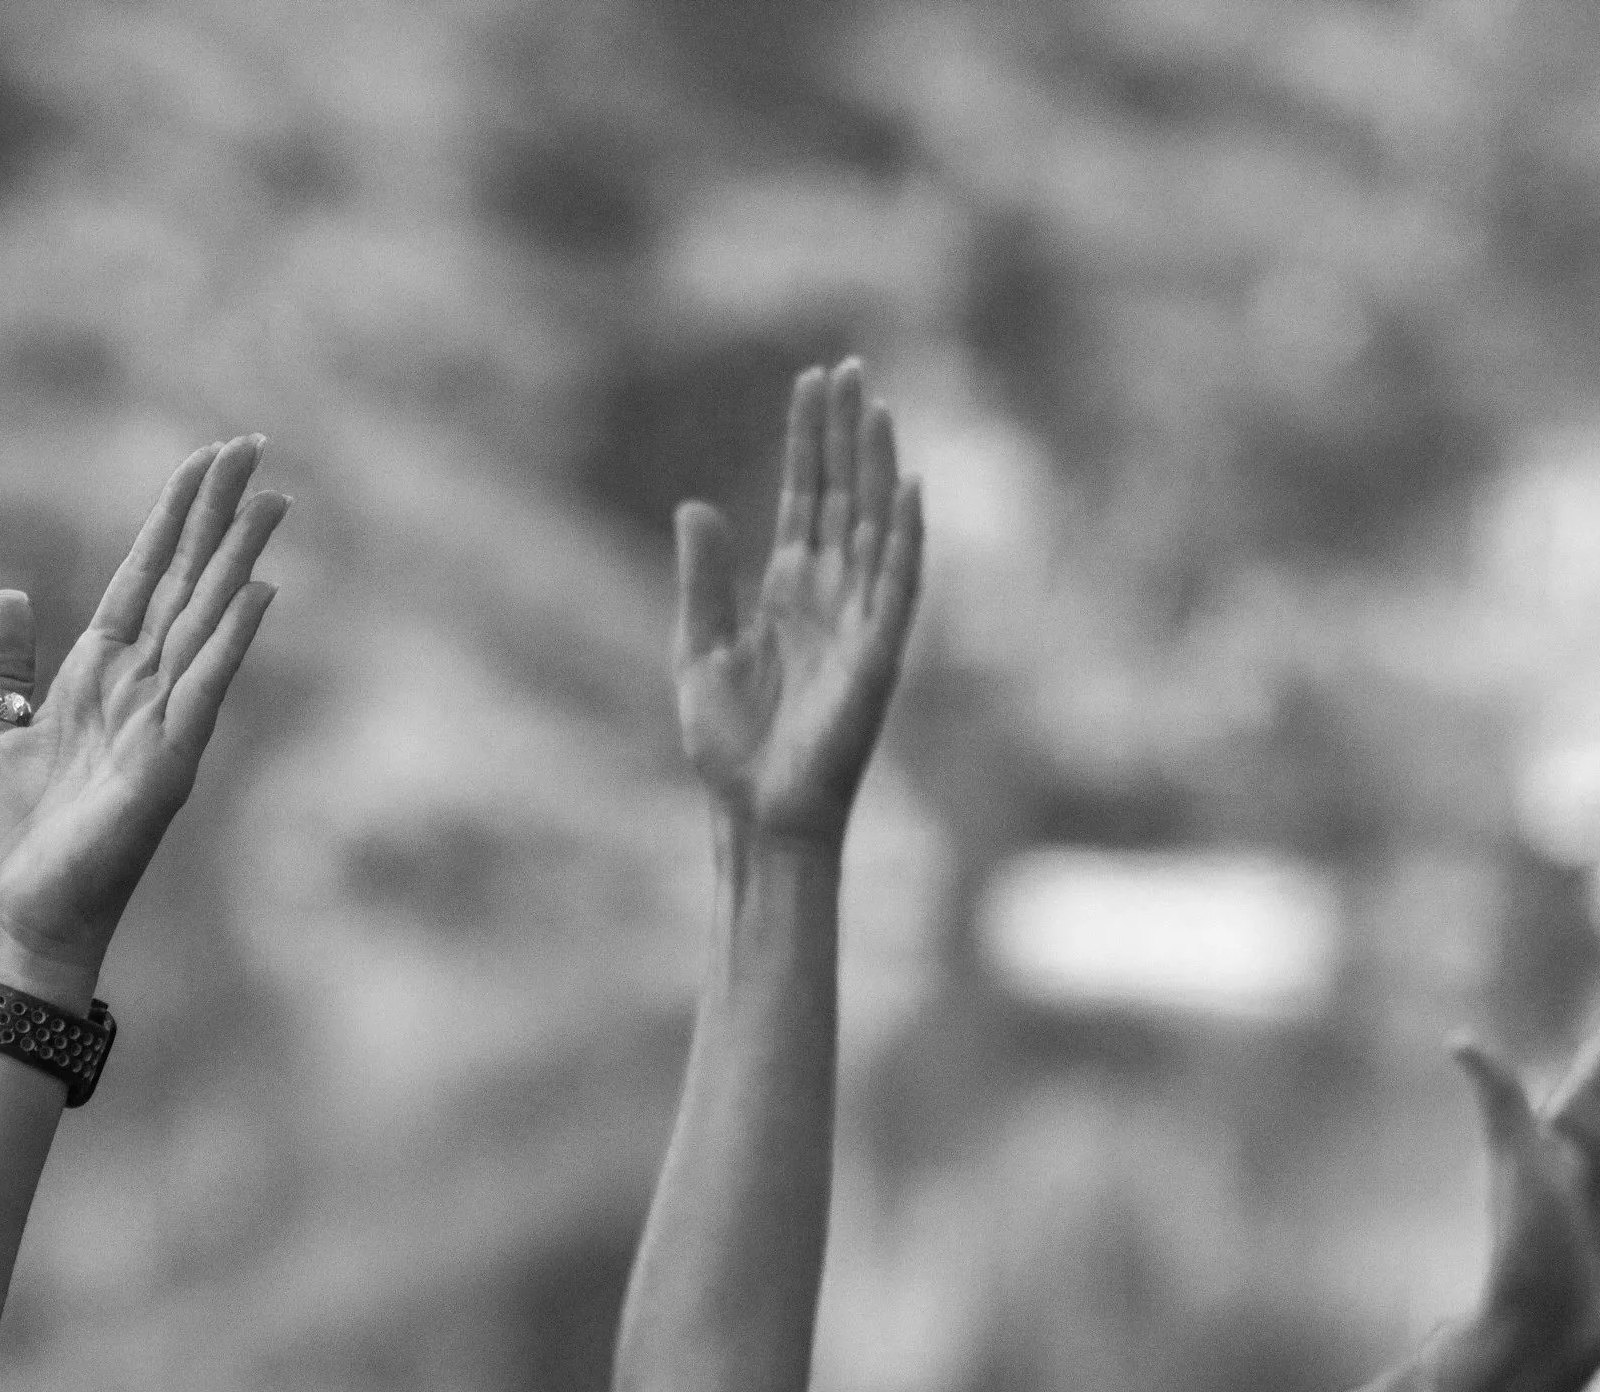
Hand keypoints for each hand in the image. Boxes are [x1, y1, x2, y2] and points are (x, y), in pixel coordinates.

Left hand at [0, 436, 284, 1006]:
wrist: (7, 919)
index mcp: (96, 677)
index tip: (206, 460)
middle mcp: (138, 692)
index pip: (142, 577)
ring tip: (274, 498)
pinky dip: (231, 640)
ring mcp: (160, 725)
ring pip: (205, 622)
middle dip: (218, 515)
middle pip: (186, 583)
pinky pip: (204, 690)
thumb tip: (4, 594)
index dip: (172, 517)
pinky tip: (257, 591)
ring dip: (238, 558)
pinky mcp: (167, 766)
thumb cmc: (0, 841)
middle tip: (257, 447)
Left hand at [674, 359, 922, 844]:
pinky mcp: (879, 656)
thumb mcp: (699, 651)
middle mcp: (829, 596)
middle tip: (849, 369)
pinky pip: (898, 587)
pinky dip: (904, 538)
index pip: (803, 497)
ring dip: (877, 469)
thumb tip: (694, 505)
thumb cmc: (730, 748)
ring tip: (875, 407)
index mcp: (786, 591)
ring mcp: (859, 622)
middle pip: (842, 496)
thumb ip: (704, 580)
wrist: (754, 815)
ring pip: (875, 527)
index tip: (813, 381)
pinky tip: (905, 489)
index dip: (808, 441)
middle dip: (845, 435)